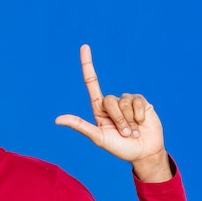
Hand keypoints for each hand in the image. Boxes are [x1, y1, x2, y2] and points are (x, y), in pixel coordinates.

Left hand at [55, 45, 171, 181]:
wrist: (144, 153)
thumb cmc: (120, 148)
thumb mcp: (98, 138)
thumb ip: (80, 126)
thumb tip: (57, 119)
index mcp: (99, 109)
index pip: (91, 82)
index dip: (88, 64)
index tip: (84, 46)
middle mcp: (112, 103)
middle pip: (109, 100)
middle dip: (117, 119)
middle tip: (124, 133)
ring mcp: (127, 101)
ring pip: (124, 102)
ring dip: (129, 121)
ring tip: (133, 131)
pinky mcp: (141, 102)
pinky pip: (137, 102)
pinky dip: (139, 116)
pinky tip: (142, 123)